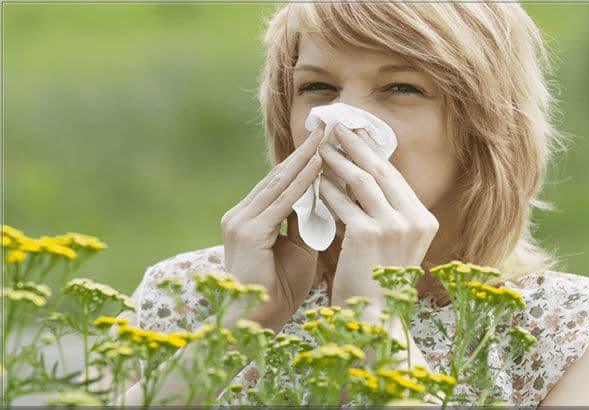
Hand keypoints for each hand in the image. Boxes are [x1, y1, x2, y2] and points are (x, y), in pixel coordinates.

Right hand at [220, 129, 324, 331]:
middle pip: (278, 175)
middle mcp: (241, 214)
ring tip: (326, 136)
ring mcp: (241, 221)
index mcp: (250, 218)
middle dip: (305, 151)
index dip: (303, 161)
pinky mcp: (249, 232)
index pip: (280, 182)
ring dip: (306, 158)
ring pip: (280, 183)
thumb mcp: (298, 250)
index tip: (326, 142)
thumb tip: (327, 199)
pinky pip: (282, 202)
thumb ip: (307, 224)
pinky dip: (302, 183)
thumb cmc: (279, 290)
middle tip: (327, 126)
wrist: (256, 323)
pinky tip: (319, 165)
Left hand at [318, 124, 439, 306]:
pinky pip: (343, 203)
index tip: (357, 135)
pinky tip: (315, 181)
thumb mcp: (392, 246)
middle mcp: (414, 219)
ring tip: (321, 147)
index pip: (394, 177)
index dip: (373, 153)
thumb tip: (359, 181)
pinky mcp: (368, 234)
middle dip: (356, 145)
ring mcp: (393, 226)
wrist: (375, 320)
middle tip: (336, 127)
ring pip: (361, 181)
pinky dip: (328, 190)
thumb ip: (384, 215)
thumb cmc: (378, 285)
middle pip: (380, 171)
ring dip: (339, 160)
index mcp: (424, 221)